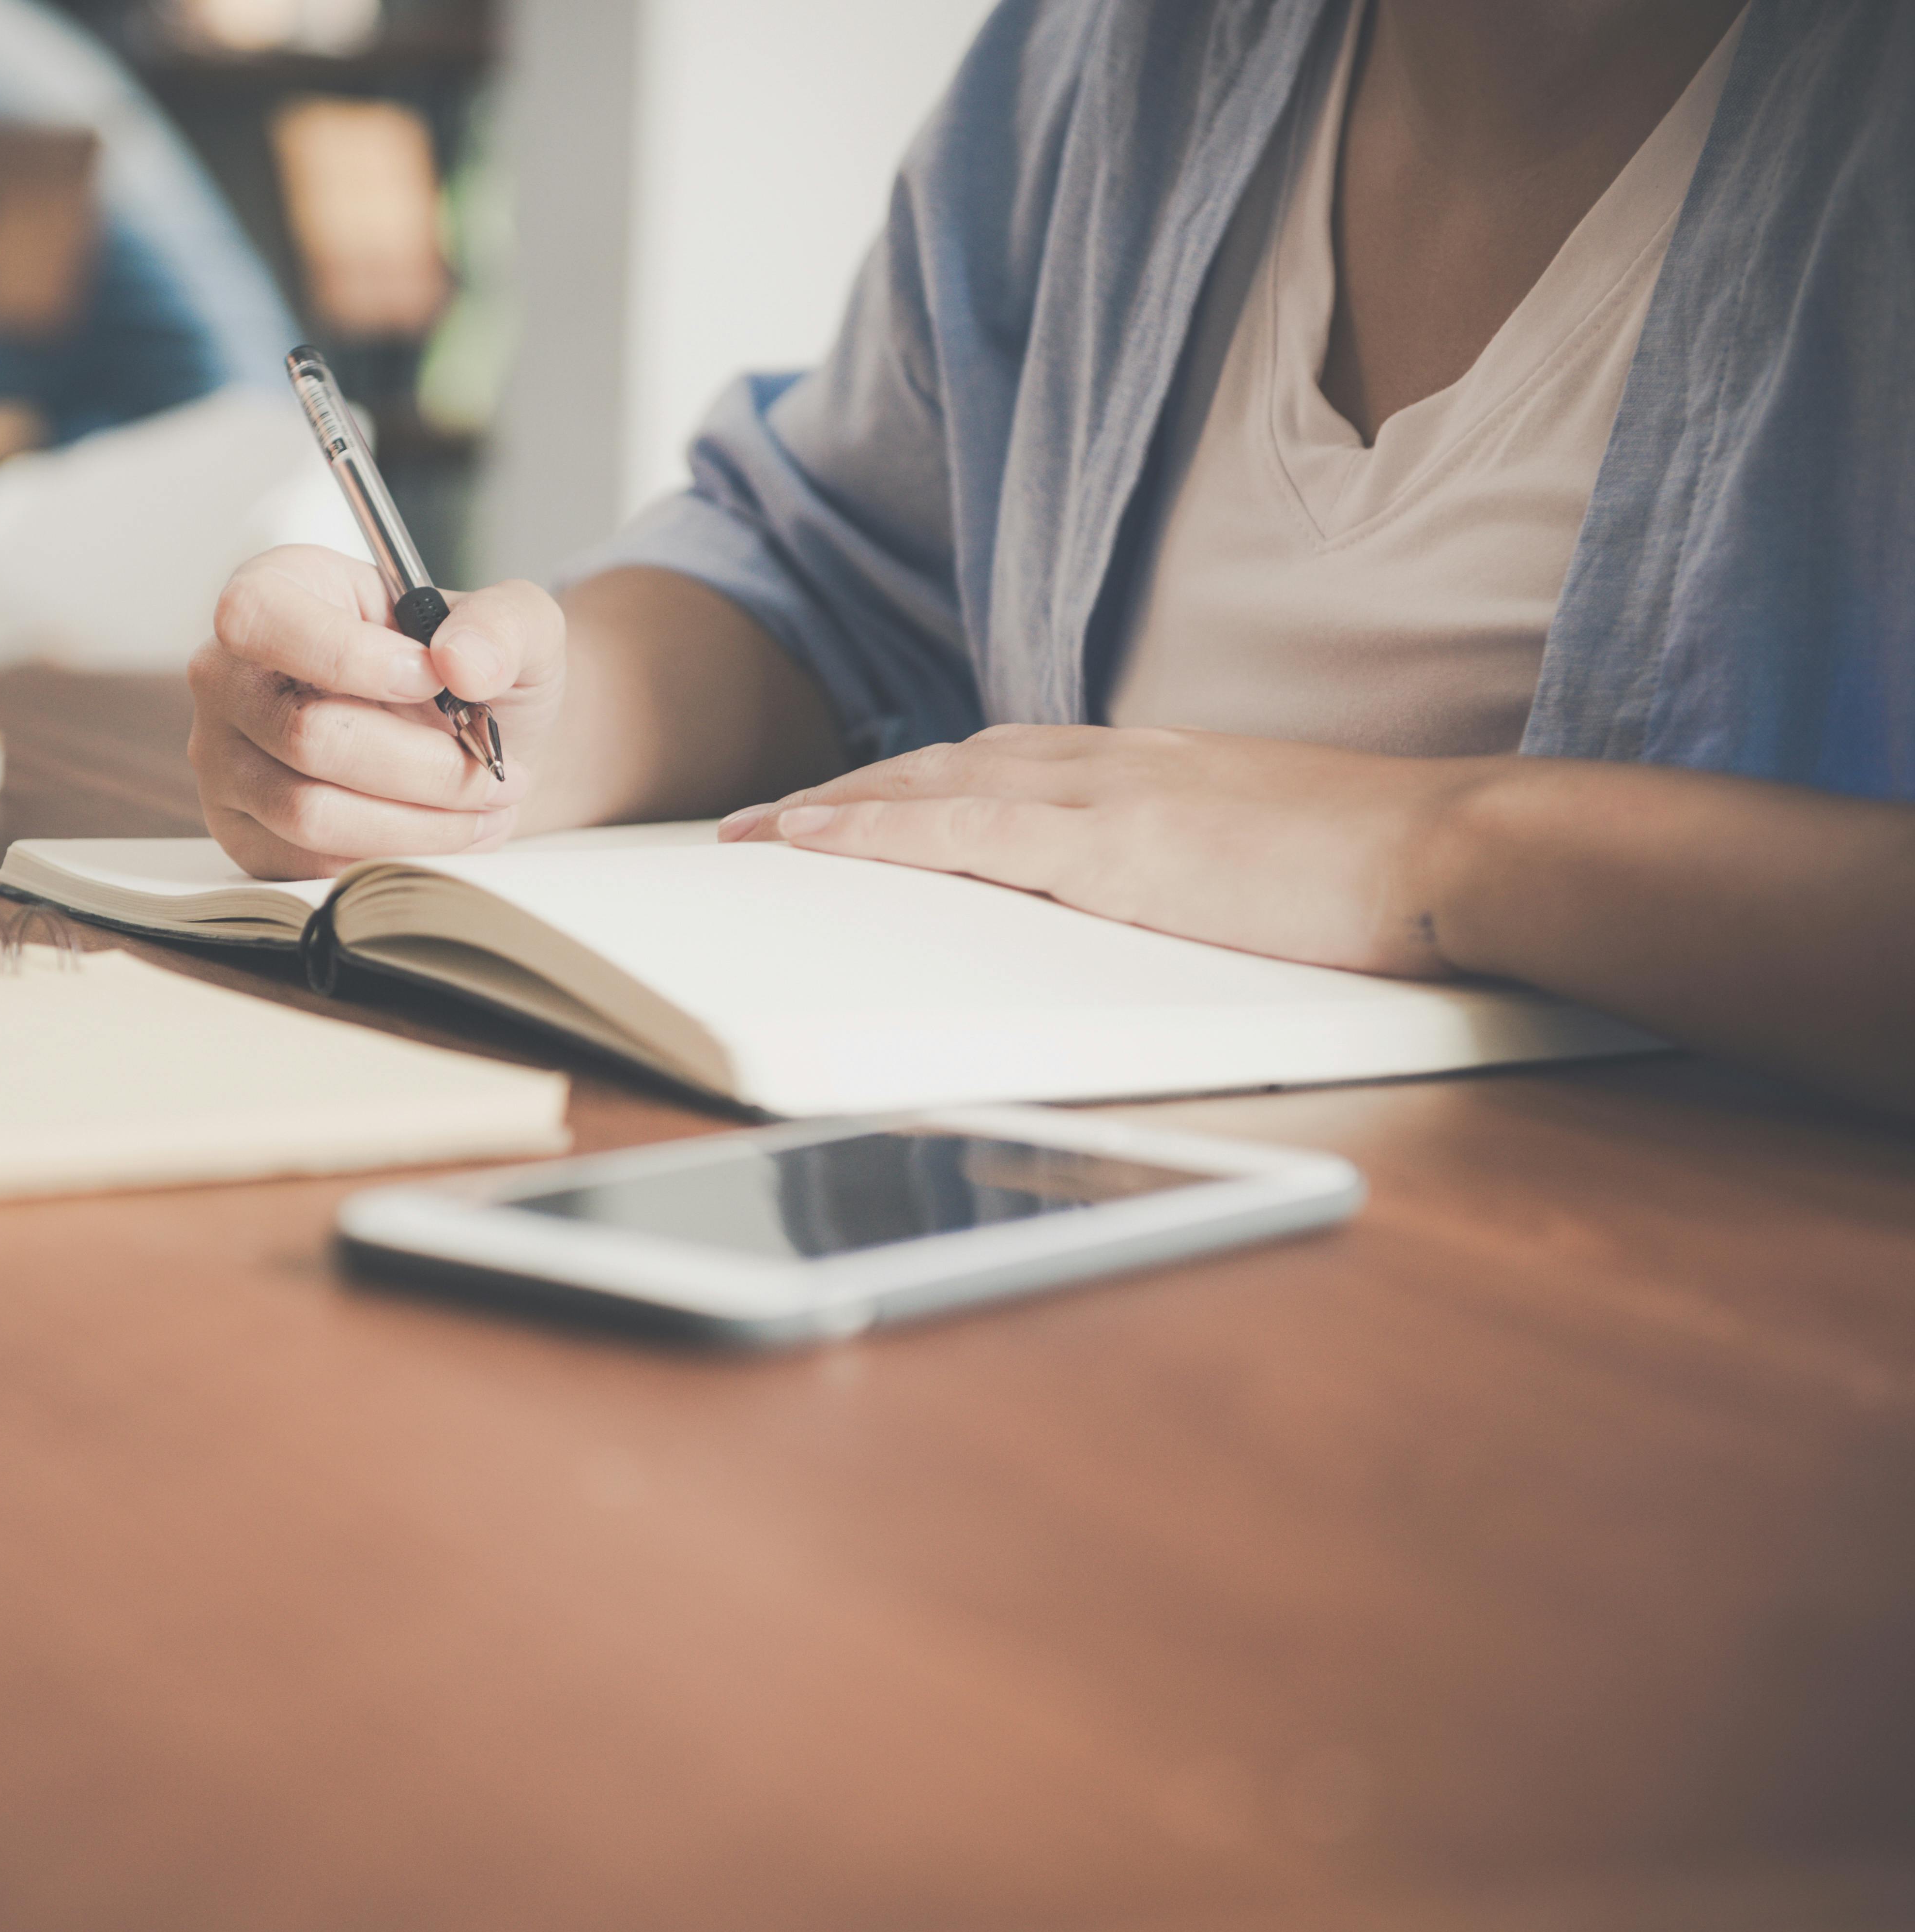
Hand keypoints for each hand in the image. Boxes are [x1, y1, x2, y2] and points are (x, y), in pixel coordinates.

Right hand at [188, 545, 563, 877]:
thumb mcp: (514, 623)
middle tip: (489, 768)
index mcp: (275, 591)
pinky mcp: (244, 833)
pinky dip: (393, 856)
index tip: (433, 680)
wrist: (471, 742)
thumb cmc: (471, 673)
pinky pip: (310, 864)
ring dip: (416, 821)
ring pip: (309, 812)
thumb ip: (502, 624)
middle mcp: (228, 675)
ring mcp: (225, 759)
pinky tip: (445, 830)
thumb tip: (462, 663)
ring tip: (481, 803)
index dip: (348, 657)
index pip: (259, 620)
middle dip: (420, 763)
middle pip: (303, 734)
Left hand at [718, 724, 1504, 976]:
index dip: (915, 784)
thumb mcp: (1255, 854)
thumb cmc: (1371, 869)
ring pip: (931, 785)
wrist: (1450, 848)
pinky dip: (872, 828)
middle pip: (945, 764)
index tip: (852, 805)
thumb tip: (1158, 895)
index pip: (1001, 765)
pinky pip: (958, 828)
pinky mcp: (1109, 846)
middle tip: (763, 821)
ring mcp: (1105, 797)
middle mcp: (1110, 762)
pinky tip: (806, 837)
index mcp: (1146, 768)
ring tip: (755, 833)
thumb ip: (1190, 861)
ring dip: (834, 808)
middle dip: (848, 793)